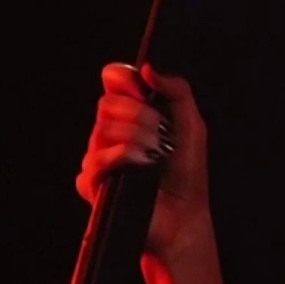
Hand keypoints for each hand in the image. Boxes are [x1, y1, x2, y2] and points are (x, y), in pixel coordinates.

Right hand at [76, 62, 210, 257]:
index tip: (144, 91)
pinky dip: (124, 158)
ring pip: (103, 129)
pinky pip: (98, 159)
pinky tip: (143, 168)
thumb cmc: (187, 172)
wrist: (183, 215)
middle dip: (141, 116)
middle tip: (162, 136)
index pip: (112, 79)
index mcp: (131, 112)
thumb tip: (147, 68)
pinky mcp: (92, 182)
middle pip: (107, 103)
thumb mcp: (192, 125)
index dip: (124, 78)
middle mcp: (109, 131)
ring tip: (157, 156)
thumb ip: (176, 90)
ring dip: (138, 139)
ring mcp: (98, 156)